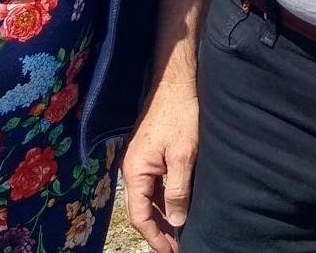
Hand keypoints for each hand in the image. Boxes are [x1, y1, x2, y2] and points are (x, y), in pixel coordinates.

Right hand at [121, 73, 199, 252]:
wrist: (175, 80)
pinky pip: (153, 184)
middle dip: (158, 230)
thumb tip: (177, 221)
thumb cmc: (180, 113)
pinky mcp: (149, 153)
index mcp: (135, 171)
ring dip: (162, 215)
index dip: (155, 237)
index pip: (139, 215)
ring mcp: (139, 160)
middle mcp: (132, 169)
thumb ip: (178, 190)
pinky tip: (178, 205)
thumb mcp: (184, 154)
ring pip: (147, 197)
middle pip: (141, 209)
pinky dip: (164, 198)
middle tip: (177, 246)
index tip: (172, 251)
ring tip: (179, 231)